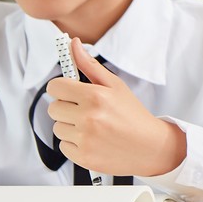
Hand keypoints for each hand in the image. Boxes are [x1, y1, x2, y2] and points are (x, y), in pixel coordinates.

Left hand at [46, 37, 187, 177]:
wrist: (149, 146)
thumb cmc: (132, 113)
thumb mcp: (115, 85)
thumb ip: (89, 65)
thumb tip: (73, 44)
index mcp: (95, 96)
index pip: (55, 87)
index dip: (61, 88)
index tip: (69, 91)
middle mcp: (88, 118)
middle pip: (53, 108)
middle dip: (66, 107)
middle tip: (86, 110)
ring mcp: (85, 139)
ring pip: (57, 128)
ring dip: (70, 126)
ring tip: (91, 126)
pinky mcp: (82, 157)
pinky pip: (63, 146)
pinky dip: (74, 143)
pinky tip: (92, 140)